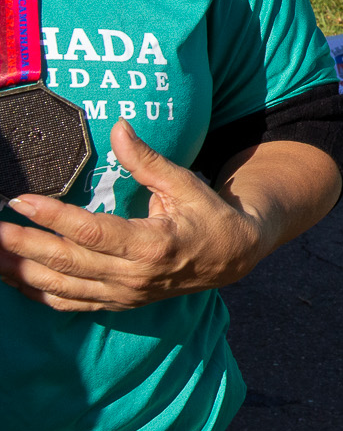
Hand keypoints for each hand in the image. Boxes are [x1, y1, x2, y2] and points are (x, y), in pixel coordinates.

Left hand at [0, 120, 271, 311]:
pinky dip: (36, 292)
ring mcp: (123, 294)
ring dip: (19, 272)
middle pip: (66, 262)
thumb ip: (146, 160)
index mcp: (152, 244)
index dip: (52, 217)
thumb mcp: (184, 183)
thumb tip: (118, 127)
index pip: (91, 232)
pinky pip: (68, 303)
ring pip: (59, 287)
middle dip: (22, 245)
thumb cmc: (208, 215)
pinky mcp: (116, 303)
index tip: (21, 201)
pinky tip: (14, 277)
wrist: (232, 257)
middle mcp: (134, 276)